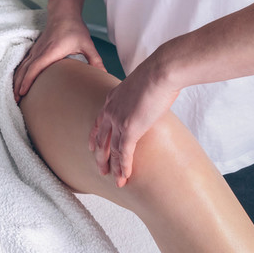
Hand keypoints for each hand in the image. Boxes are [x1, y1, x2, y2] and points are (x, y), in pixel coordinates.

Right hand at [14, 15, 104, 102]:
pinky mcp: (35, 50)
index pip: (36, 67)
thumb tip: (105, 75)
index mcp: (51, 50)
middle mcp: (40, 50)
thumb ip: (95, 60)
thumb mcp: (87, 44)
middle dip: (18, 85)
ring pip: (22, 67)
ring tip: (14, 96)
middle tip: (16, 101)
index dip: (28, 80)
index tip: (22, 92)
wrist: (63, 13)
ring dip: (16, 80)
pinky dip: (18, 73)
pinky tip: (17, 82)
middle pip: (24, 70)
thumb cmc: (75, 29)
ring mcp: (36, 50)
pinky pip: (23, 63)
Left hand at [89, 57, 179, 187]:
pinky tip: (125, 177)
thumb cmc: (159, 73)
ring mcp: (118, 120)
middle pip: (101, 139)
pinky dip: (124, 166)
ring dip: (113, 167)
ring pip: (111, 150)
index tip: (92, 146)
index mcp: (112, 98)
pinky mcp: (129, 129)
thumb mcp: (142, 84)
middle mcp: (110, 110)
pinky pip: (124, 153)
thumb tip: (150, 101)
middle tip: (101, 169)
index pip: (99, 121)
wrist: (161, 71)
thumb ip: (140, 96)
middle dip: (101, 156)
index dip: (95, 136)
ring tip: (115, 181)